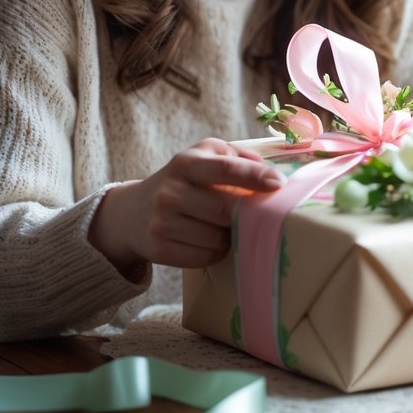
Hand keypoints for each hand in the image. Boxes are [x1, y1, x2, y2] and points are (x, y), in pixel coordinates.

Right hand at [89, 138, 281, 273]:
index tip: (279, 184)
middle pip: (226, 210)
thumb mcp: (204, 156)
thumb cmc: (183, 181)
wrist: (132, 212)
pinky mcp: (159, 249)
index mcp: (185, 163)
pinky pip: (206, 257)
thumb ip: (238, 158)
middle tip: (251, 213)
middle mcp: (170, 191)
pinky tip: (206, 239)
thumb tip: (269, 174)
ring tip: (221, 225)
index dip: (255, 177)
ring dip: (230, 235)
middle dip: (245, 214)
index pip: (225, 168)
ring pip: (219, 238)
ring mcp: (161, 222)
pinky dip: (216, 251)